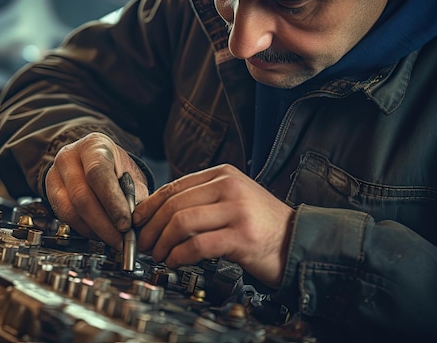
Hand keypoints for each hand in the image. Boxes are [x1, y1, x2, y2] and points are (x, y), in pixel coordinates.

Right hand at [45, 132, 148, 249]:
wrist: (94, 160)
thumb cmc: (114, 167)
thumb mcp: (131, 174)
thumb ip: (135, 196)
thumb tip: (137, 223)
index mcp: (93, 146)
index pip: (98, 174)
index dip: (112, 202)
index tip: (125, 224)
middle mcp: (69, 157)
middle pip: (82, 196)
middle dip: (104, 224)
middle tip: (121, 240)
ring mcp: (55, 174)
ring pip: (70, 210)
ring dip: (94, 230)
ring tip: (113, 240)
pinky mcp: (49, 192)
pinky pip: (64, 217)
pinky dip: (84, 230)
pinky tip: (99, 234)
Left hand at [133, 164, 293, 287]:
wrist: (298, 241)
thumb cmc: (262, 225)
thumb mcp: (232, 200)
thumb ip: (202, 200)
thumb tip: (159, 214)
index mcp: (224, 175)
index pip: (174, 187)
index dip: (149, 206)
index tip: (137, 221)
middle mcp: (229, 187)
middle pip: (174, 205)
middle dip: (151, 228)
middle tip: (143, 244)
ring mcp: (237, 210)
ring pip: (181, 222)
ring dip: (162, 243)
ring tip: (158, 255)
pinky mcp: (241, 236)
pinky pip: (197, 245)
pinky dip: (178, 256)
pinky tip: (175, 262)